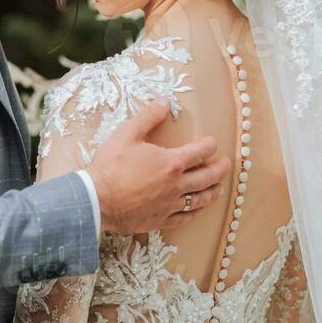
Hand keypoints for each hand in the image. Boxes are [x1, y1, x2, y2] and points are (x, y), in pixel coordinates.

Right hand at [86, 98, 230, 236]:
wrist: (96, 200)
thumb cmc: (110, 166)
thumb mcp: (127, 134)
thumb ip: (148, 116)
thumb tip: (164, 101)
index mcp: (171, 163)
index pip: (199, 152)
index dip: (209, 146)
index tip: (212, 143)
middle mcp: (176, 185)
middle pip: (207, 177)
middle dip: (219, 169)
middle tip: (226, 165)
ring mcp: (169, 205)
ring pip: (200, 199)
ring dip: (212, 192)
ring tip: (218, 188)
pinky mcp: (160, 220)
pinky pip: (185, 218)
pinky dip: (196, 212)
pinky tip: (198, 210)